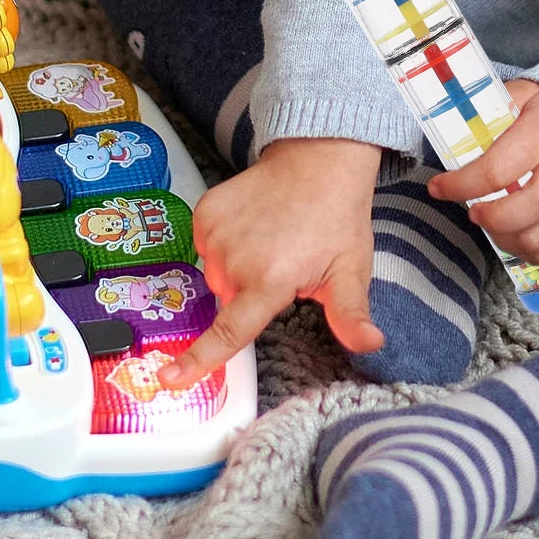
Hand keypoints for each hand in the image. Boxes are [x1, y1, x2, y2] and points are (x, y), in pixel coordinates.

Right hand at [160, 138, 384, 389]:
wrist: (318, 160)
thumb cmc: (337, 218)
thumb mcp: (350, 270)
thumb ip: (351, 315)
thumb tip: (371, 344)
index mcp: (271, 280)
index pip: (229, 332)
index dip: (198, 360)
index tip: (167, 378)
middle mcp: (236, 260)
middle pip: (228, 302)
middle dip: (251, 295)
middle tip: (284, 265)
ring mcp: (216, 233)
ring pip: (216, 275)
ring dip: (237, 269)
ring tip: (270, 240)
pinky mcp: (205, 211)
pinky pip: (205, 246)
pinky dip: (224, 243)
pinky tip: (252, 225)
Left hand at [427, 80, 538, 262]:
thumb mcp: (524, 96)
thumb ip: (492, 110)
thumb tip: (454, 128)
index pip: (497, 169)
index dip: (461, 184)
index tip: (438, 187)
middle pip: (529, 209)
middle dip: (491, 218)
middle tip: (474, 211)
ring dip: (505, 238)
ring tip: (492, 223)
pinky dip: (529, 251)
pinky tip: (515, 234)